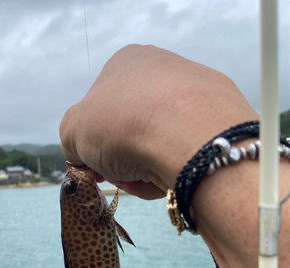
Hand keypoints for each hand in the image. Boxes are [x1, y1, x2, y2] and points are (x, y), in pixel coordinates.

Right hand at [59, 44, 257, 199]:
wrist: (191, 137)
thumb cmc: (124, 124)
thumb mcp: (74, 131)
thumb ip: (72, 140)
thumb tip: (82, 155)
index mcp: (126, 63)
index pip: (101, 110)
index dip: (94, 145)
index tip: (95, 168)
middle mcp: (164, 70)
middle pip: (130, 131)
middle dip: (121, 162)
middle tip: (120, 176)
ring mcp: (196, 92)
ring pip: (157, 145)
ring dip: (143, 171)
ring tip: (146, 179)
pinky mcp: (220, 120)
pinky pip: (185, 152)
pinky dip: (172, 170)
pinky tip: (171, 177)